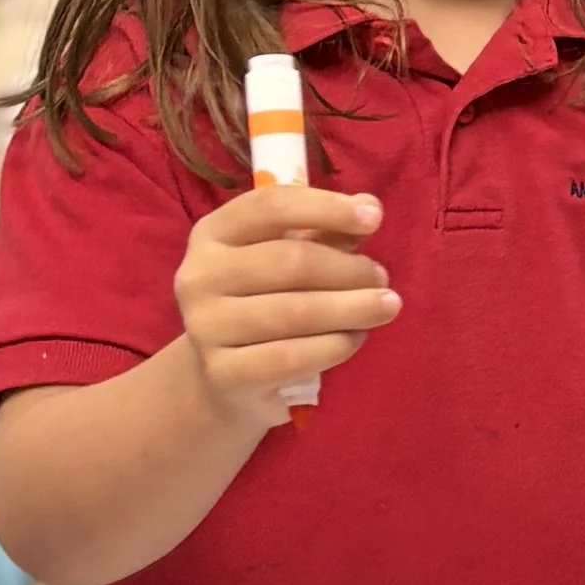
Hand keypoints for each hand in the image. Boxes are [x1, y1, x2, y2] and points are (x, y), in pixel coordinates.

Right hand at [173, 185, 399, 432]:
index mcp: (213, 234)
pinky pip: (294, 356)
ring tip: (385, 307)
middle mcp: (199, 276)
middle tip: (382, 279)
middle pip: (292, 261)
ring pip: (297, 311)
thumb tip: (370, 207)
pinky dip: (336, 345)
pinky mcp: (224, 373)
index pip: (271, 207)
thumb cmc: (266, 303)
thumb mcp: (289, 260)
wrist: (226, 378)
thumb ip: (327, 233)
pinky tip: (356, 338)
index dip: (327, 208)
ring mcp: (205, 327)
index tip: (375, 219)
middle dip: (350, 269)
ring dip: (353, 308)